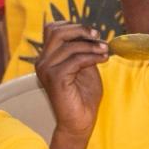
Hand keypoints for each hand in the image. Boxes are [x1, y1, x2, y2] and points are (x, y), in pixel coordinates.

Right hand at [35, 21, 107, 138]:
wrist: (80, 122)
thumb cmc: (83, 97)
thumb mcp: (85, 67)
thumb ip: (83, 50)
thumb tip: (92, 34)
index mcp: (47, 58)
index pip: (53, 29)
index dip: (73, 26)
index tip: (94, 33)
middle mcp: (42, 62)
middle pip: (57, 31)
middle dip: (81, 30)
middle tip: (99, 37)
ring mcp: (46, 70)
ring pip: (69, 46)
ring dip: (91, 46)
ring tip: (105, 51)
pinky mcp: (55, 78)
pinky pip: (75, 59)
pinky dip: (91, 57)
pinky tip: (102, 60)